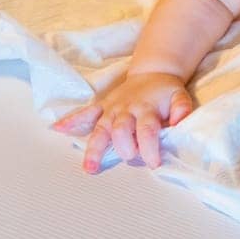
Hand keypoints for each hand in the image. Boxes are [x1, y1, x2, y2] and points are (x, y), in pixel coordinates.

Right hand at [50, 71, 195, 172]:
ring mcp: (111, 109)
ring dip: (94, 148)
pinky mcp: (102, 107)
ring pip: (100, 128)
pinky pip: (85, 114)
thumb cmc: (165, 91)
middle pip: (121, 129)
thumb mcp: (180, 96)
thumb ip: (181, 109)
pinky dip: (71, 121)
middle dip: (124, 146)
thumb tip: (180, 123)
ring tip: (89, 167)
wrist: (152, 72)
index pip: (147, 130)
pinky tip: (58, 129)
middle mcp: (126, 109)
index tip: (154, 162)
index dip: (150, 147)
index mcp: (146, 109)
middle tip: (130, 157)